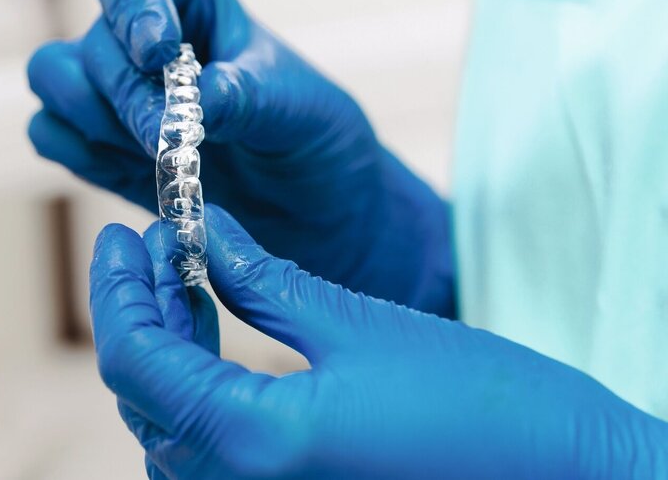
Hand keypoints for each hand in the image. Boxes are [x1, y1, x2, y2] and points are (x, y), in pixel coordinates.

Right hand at [29, 0, 452, 314]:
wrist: (314, 214)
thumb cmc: (315, 142)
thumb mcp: (298, 110)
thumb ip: (245, 96)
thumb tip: (193, 100)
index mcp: (193, 6)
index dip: (132, 8)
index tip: (159, 54)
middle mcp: (144, 44)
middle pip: (91, 42)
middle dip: (124, 94)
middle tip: (164, 137)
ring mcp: (117, 97)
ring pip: (52, 78)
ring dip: (89, 118)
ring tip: (152, 155)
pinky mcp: (101, 149)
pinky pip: (50, 134)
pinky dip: (77, 154)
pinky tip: (133, 174)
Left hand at [90, 204, 667, 478]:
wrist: (568, 476)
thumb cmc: (480, 403)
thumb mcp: (356, 323)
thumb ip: (261, 278)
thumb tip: (199, 230)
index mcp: (251, 445)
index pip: (134, 363)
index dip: (116, 291)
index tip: (120, 234)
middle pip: (143, 395)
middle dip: (140, 310)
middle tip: (157, 242)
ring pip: (169, 426)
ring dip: (164, 349)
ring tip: (185, 275)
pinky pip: (208, 450)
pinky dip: (196, 388)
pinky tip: (213, 332)